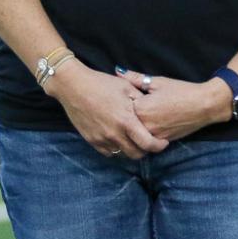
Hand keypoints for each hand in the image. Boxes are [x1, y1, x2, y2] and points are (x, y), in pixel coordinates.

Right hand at [44, 63, 168, 158]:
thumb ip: (141, 101)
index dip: (159, 146)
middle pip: (136, 154)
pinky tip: (119, 140)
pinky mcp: (91, 140)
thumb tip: (152, 110)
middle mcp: (114, 133)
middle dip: (146, 150)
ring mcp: (101, 139)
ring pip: (122, 154)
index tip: (163, 143)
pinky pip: (108, 152)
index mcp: (126, 120)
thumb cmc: (102, 84)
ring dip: (131, 150)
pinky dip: (116, 149)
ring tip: (134, 141)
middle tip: (149, 142)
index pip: (147, 144)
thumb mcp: (126, 88)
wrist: (74, 87)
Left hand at [120, 69, 230, 140]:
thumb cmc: (182, 91)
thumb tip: (117, 71)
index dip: (125, 101)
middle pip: (128, 122)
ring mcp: (153, 135)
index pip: (122, 106)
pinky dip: (148, 131)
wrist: (204, 105)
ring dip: (137, 125)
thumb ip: (135, 78)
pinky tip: (156, 122)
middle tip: (143, 106)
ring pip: (137, 132)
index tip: (130, 97)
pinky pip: (148, 138)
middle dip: (130, 115)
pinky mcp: (162, 141)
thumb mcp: (158, 82)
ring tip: (150, 114)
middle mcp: (144, 125)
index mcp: (140, 108)